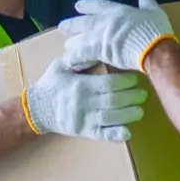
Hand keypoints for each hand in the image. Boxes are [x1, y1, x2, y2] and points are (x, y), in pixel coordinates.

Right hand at [21, 57, 147, 141]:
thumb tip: (98, 46)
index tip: (134, 78)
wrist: (36, 109)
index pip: (108, 84)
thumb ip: (80, 58)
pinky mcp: (84, 131)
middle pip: (113, 100)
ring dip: (128, 115)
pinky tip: (128, 132)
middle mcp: (84, 102)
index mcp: (81, 85)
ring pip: (110, 117)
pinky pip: (101, 134)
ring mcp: (84, 118)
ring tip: (140, 110)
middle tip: (143, 94)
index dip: (124, 82)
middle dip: (131, 97)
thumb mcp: (62, 66)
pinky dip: (115, 134)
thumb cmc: (52, 84)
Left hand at [58, 0, 175, 71]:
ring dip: (72, 44)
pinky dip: (74, 59)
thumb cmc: (155, 31)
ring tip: (67, 47)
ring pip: (78, 39)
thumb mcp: (155, 12)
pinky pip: (79, 55)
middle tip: (62, 27)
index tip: (77, 6)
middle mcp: (104, 22)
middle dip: (72, 24)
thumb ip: (147, 4)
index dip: (87, 5)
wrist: (152, 48)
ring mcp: (98, 36)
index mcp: (117, 11)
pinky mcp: (96, 51)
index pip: (98, 5)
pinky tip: (70, 62)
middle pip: (82, 22)